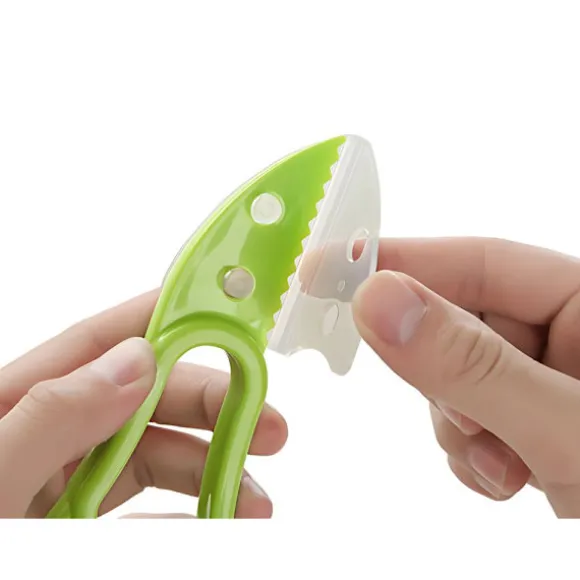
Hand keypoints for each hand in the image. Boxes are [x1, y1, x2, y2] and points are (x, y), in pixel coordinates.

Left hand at [0, 290, 286, 517]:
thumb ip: (50, 416)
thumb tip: (134, 363)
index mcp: (12, 405)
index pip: (99, 344)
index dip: (164, 321)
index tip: (225, 316)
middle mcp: (42, 437)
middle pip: (143, 400)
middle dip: (210, 406)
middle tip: (265, 422)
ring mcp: (59, 486)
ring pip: (150, 456)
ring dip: (207, 467)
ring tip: (251, 496)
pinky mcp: (74, 528)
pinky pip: (138, 512)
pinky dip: (182, 514)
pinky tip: (212, 523)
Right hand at [353, 237, 579, 517]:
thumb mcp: (570, 432)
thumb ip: (473, 368)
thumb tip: (379, 302)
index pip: (483, 262)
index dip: (403, 261)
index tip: (328, 268)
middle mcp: (571, 335)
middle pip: (461, 321)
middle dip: (440, 372)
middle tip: (457, 416)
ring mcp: (545, 381)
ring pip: (453, 375)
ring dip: (455, 422)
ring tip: (502, 467)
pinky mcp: (526, 420)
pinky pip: (465, 415)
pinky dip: (465, 448)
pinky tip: (504, 477)